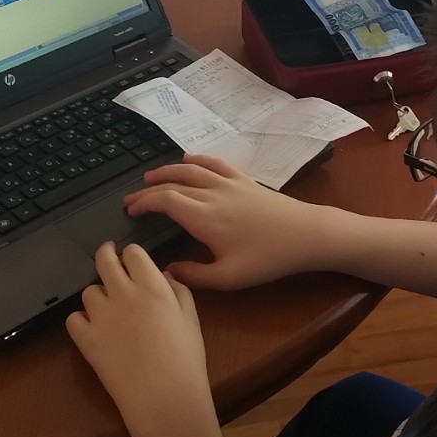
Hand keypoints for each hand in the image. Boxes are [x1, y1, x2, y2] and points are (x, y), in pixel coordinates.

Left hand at [67, 242, 237, 436]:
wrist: (164, 396)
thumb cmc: (186, 359)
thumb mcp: (192, 319)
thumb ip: (178, 291)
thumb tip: (163, 275)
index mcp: (152, 286)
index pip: (133, 254)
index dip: (132, 254)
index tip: (132, 258)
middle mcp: (123, 294)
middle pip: (104, 261)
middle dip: (105, 255)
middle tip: (107, 256)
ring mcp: (101, 316)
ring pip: (88, 292)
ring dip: (98, 295)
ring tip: (107, 308)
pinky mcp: (86, 339)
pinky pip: (73, 319)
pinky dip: (81, 321)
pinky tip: (93, 329)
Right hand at [126, 154, 337, 289]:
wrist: (306, 234)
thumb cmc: (268, 258)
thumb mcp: (229, 277)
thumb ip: (194, 275)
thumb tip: (167, 271)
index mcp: (204, 217)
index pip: (165, 201)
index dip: (144, 202)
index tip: (130, 210)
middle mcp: (213, 194)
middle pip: (174, 183)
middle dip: (149, 189)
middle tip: (132, 198)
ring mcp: (230, 183)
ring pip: (192, 169)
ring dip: (168, 170)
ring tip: (151, 176)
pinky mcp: (245, 180)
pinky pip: (216, 162)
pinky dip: (198, 159)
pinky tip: (189, 159)